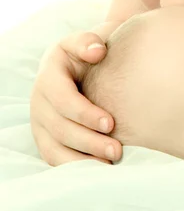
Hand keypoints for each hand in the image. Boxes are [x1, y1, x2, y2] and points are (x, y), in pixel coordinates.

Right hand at [30, 31, 122, 165]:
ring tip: (110, 164)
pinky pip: (55, 159)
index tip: (111, 123)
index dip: (85, 113)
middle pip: (60, 128)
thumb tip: (97, 51)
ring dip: (82, 160)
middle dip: (89, 141)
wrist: (83, 63)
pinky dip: (75, 167)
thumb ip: (88, 42)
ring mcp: (40, 122)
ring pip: (55, 149)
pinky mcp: (45, 138)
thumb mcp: (86, 41)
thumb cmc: (89, 51)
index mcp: (49, 75)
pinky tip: (98, 169)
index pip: (62, 99)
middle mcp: (39, 101)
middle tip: (118, 150)